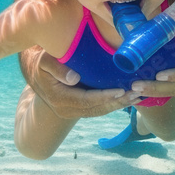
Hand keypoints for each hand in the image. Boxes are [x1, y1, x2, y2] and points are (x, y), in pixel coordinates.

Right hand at [20, 48, 140, 118]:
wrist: (37, 78)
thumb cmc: (43, 65)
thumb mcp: (44, 62)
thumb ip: (57, 68)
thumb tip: (74, 78)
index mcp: (59, 98)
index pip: (86, 99)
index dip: (105, 96)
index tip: (121, 90)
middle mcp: (67, 109)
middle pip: (97, 109)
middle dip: (118, 103)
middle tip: (137, 95)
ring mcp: (73, 112)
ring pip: (99, 112)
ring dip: (119, 106)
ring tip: (138, 98)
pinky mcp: (79, 110)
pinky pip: (98, 110)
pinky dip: (114, 105)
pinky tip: (128, 99)